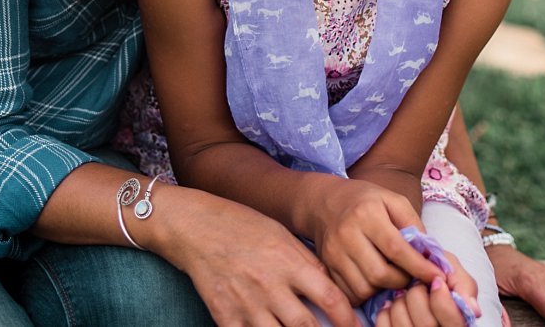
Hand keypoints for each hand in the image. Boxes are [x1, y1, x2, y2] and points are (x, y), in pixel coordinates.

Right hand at [161, 187, 358, 326]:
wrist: (196, 227)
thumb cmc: (243, 226)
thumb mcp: (281, 236)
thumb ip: (306, 264)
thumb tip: (332, 290)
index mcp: (289, 262)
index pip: (330, 298)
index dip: (348, 319)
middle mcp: (270, 286)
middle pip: (307, 325)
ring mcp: (246, 304)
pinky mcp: (224, 316)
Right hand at [308, 180, 443, 301]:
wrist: (325, 202)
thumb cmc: (365, 201)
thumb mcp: (393, 200)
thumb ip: (413, 223)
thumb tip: (429, 253)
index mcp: (366, 214)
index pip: (396, 249)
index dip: (419, 266)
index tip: (436, 275)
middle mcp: (347, 234)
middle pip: (380, 274)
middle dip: (402, 281)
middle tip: (410, 275)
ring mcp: (333, 253)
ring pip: (365, 288)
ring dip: (384, 289)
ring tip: (392, 276)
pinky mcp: (327, 266)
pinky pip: (350, 293)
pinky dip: (367, 293)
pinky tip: (374, 280)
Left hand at [373, 275, 477, 326]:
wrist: (416, 277)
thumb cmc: (438, 274)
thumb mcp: (455, 273)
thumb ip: (464, 285)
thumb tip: (473, 309)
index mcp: (456, 324)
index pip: (452, 322)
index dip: (442, 300)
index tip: (436, 281)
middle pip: (426, 323)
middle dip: (417, 295)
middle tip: (417, 284)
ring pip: (403, 325)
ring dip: (400, 301)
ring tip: (404, 293)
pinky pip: (384, 326)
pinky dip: (385, 310)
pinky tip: (392, 304)